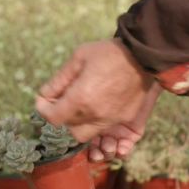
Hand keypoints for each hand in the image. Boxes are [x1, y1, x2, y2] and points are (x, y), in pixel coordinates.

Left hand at [35, 39, 157, 157]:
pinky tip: (94, 107)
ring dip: (78, 125)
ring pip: (87, 135)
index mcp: (81, 98)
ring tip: (78, 107)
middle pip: (69, 132)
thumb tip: (44, 94)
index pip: (53, 118)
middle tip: (60, 105)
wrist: (145, 55)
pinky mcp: (125, 119)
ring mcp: (112, 119)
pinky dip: (94, 123)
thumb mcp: (79, 58)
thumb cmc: (109, 53)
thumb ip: (59, 79)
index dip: (44, 111)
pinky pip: (104, 129)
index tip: (43, 101)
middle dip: (61, 121)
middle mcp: (96, 114)